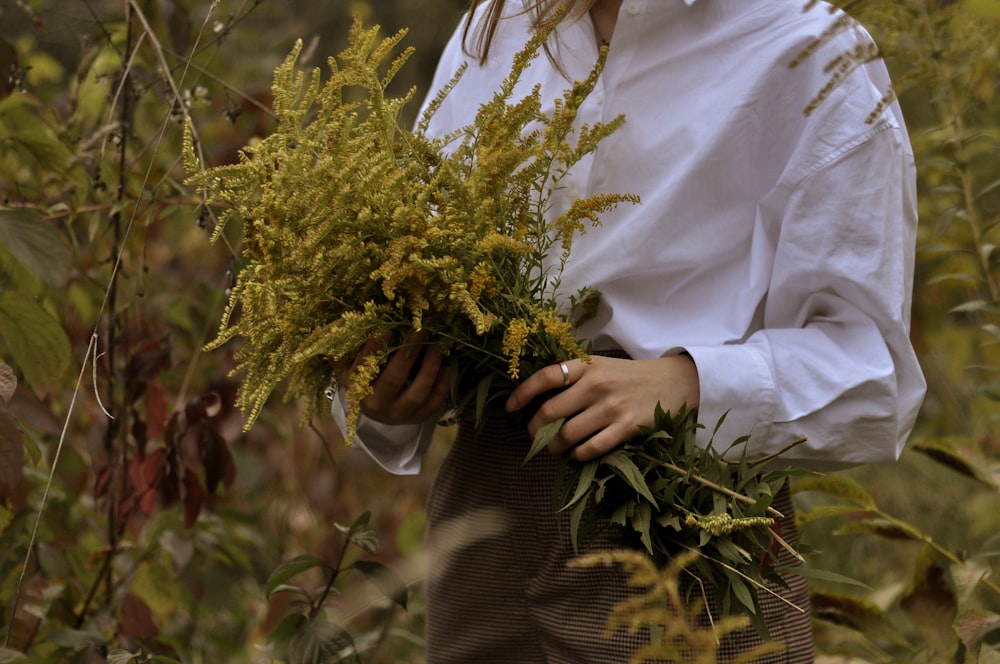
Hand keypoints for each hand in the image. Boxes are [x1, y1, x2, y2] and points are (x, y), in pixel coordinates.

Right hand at [346, 332, 450, 425]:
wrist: (376, 409)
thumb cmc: (365, 376)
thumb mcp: (354, 363)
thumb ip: (358, 346)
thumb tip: (367, 321)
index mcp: (357, 388)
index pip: (364, 367)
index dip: (374, 349)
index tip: (388, 330)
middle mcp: (376, 405)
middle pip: (393, 379)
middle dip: (408, 354)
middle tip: (420, 332)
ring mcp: (398, 414)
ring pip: (417, 394)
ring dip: (429, 369)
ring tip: (437, 348)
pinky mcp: (416, 419)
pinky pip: (432, 404)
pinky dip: (442, 386)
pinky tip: (446, 368)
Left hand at [504, 354, 699, 461]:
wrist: (674, 382)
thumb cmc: (630, 376)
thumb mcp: (601, 364)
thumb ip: (574, 374)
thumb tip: (539, 388)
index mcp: (587, 366)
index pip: (545, 377)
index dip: (522, 393)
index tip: (510, 407)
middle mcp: (596, 385)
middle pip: (550, 412)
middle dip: (535, 429)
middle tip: (534, 436)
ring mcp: (611, 408)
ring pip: (567, 435)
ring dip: (555, 447)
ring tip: (555, 448)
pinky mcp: (626, 428)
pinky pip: (591, 448)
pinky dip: (578, 455)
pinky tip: (578, 453)